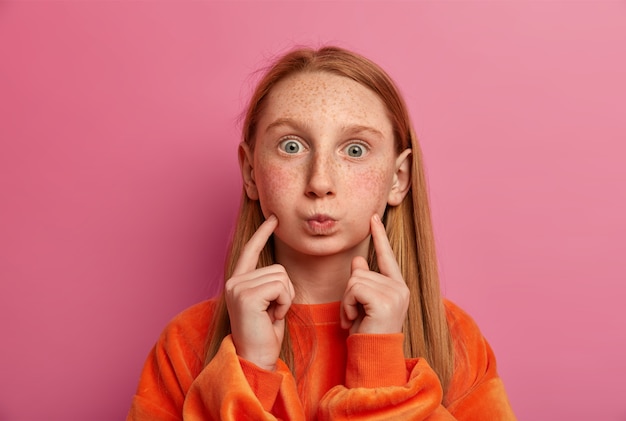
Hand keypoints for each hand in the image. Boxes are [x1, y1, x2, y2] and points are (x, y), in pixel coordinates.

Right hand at [224, 215, 294, 370]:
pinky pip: (281, 287)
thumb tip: (279, 270)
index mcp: (238, 282)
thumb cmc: (264, 334)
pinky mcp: (246, 295)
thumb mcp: (268, 303)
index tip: (273, 218)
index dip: (263, 233)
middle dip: (285, 291)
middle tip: (273, 312)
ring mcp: (238, 287)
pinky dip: (284, 303)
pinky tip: (272, 317)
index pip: (251, 250)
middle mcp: (234, 281)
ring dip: (285, 298)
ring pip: (282, 276)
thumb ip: (269, 284)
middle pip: (278, 267)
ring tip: (271, 315)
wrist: (255, 358)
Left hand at [340, 214, 409, 334]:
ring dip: (347, 301)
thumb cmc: (367, 332)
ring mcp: (395, 293)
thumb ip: (363, 280)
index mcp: (397, 286)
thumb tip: (357, 261)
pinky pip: (353, 288)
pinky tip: (355, 319)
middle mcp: (400, 287)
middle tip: (354, 315)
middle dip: (349, 294)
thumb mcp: (363, 303)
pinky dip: (347, 304)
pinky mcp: (385, 300)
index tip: (374, 217)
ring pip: (354, 280)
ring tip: (355, 318)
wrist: (372, 357)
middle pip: (360, 271)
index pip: (386, 256)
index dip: (379, 236)